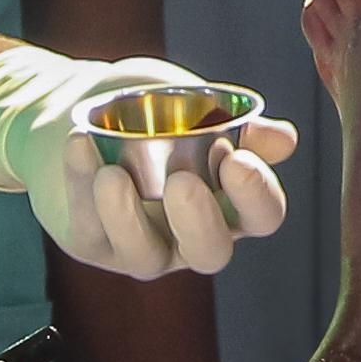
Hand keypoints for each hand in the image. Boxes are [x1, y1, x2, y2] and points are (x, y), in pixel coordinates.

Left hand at [0, 45, 299, 276]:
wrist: (83, 107)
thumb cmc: (151, 109)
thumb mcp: (193, 104)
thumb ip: (234, 121)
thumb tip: (282, 139)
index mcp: (231, 202)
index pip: (262, 214)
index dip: (256, 194)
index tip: (236, 159)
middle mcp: (193, 235)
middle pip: (211, 253)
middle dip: (199, 222)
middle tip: (182, 182)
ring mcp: (144, 246)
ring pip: (145, 257)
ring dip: (128, 217)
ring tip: (112, 174)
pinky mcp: (94, 245)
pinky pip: (91, 229)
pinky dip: (82, 185)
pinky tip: (78, 146)